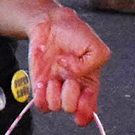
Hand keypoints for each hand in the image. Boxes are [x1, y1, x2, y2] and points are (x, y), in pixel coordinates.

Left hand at [25, 6, 108, 122]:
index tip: (83, 97)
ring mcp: (55, 89)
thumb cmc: (74, 34)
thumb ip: (90, 65)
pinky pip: (39, 103)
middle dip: (70, 94)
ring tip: (55, 76)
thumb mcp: (95, 47)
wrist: (50, 24)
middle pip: (72, 109)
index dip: (87, 110)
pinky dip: (40, 95)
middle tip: (69, 78)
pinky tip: (43, 82)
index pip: (90, 107)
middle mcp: (72, 89)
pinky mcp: (39, 86)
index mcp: (89, 82)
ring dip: (54, 93)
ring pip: (55, 107)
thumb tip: (74, 75)